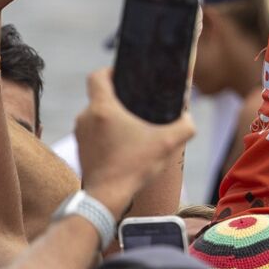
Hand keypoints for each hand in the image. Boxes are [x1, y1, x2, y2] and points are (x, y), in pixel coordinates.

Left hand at [73, 68, 195, 216]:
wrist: (106, 198)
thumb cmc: (133, 168)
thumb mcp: (167, 144)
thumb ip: (184, 126)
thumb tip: (188, 118)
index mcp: (102, 108)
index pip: (97, 76)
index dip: (110, 71)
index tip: (125, 75)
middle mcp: (86, 117)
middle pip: (100, 96)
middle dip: (118, 99)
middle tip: (137, 104)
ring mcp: (80, 134)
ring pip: (96, 115)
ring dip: (111, 118)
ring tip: (131, 127)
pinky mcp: (80, 149)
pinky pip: (92, 132)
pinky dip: (105, 134)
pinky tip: (122, 144)